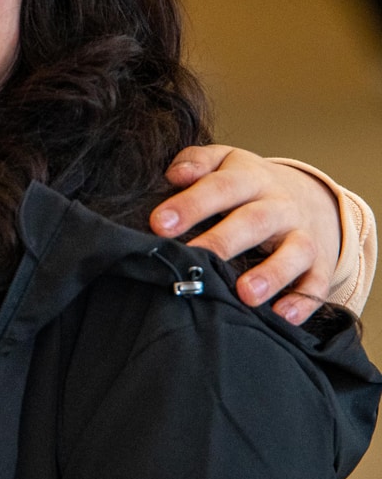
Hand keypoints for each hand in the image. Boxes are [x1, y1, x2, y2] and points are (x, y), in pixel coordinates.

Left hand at [153, 145, 341, 324]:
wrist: (311, 195)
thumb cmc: (248, 183)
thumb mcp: (225, 161)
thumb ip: (197, 162)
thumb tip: (175, 175)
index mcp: (250, 178)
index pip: (220, 187)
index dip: (190, 204)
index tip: (158, 224)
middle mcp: (279, 206)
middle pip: (253, 220)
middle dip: (222, 240)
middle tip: (192, 257)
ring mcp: (302, 234)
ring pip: (294, 252)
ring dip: (271, 274)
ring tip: (245, 294)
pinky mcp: (319, 263)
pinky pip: (316, 282)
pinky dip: (303, 300)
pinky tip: (283, 316)